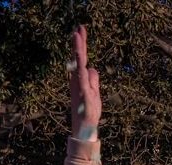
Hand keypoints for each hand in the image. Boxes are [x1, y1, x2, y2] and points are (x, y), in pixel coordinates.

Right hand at [69, 26, 100, 141]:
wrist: (85, 129)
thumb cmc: (89, 112)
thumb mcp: (95, 93)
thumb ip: (93, 80)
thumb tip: (92, 68)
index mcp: (80, 80)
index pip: (82, 59)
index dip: (82, 45)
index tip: (81, 31)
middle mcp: (77, 81)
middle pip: (79, 59)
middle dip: (79, 43)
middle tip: (79, 28)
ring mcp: (78, 87)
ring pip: (78, 65)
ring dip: (78, 51)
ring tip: (77, 37)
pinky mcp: (81, 94)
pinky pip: (81, 78)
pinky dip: (80, 68)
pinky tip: (81, 59)